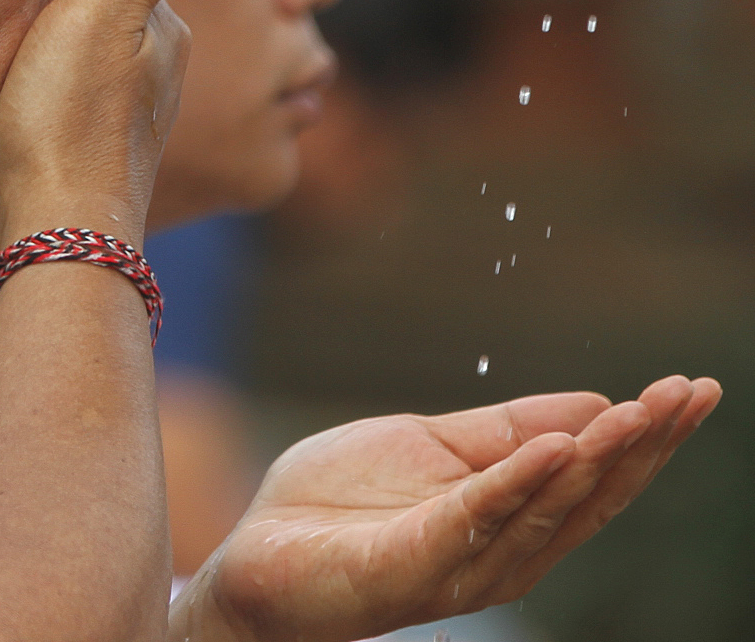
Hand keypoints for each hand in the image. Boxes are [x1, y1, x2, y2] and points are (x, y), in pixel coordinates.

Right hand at [0, 0, 229, 246]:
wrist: (49, 233)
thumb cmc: (69, 123)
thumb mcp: (102, 16)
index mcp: (164, 28)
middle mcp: (154, 70)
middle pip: (96, 2)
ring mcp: (120, 113)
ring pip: (78, 49)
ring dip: (44, 35)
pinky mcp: (84, 148)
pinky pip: (60, 92)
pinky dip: (36, 79)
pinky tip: (6, 85)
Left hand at [175, 375, 722, 641]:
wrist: (259, 550)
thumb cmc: (338, 505)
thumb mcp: (430, 445)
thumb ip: (503, 430)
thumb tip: (593, 404)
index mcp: (509, 518)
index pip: (592, 475)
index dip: (645, 436)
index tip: (694, 389)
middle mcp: (500, 551)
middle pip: (588, 496)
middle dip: (642, 445)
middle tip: (690, 394)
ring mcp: (461, 564)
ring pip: (545, 508)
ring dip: (597, 459)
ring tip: (639, 412)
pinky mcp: (412, 565)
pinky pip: (473, 520)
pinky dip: (518, 485)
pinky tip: (556, 449)